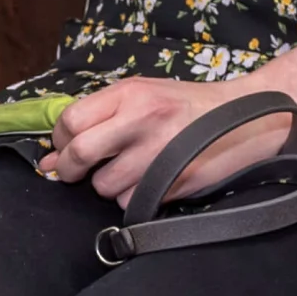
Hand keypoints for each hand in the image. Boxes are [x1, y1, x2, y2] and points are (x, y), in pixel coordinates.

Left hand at [38, 77, 293, 206]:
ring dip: (107, 185)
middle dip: (68, 170)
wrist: (246, 117)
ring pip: (105, 186)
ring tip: (127, 172)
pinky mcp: (175, 182)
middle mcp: (142, 120)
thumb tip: (51, 156)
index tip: (64, 148)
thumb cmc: (186, 106)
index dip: (60, 141)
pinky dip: (134, 198)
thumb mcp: (144, 94)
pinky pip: (132, 201)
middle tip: (72, 173)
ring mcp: (159, 154)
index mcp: (130, 94)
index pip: (71, 121)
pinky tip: (151, 181)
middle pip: (81, 155)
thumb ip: (99, 117)